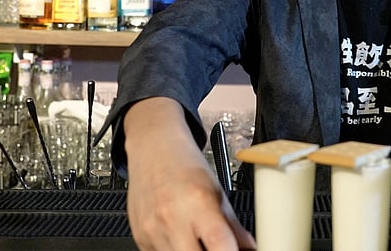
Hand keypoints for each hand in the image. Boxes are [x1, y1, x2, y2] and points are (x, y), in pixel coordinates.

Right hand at [124, 97, 256, 249]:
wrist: (153, 150)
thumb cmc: (185, 166)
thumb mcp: (216, 191)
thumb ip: (233, 225)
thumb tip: (249, 247)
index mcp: (198, 202)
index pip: (220, 245)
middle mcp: (173, 219)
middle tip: (219, 247)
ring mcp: (153, 231)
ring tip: (200, 239)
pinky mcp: (141, 239)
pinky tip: (181, 237)